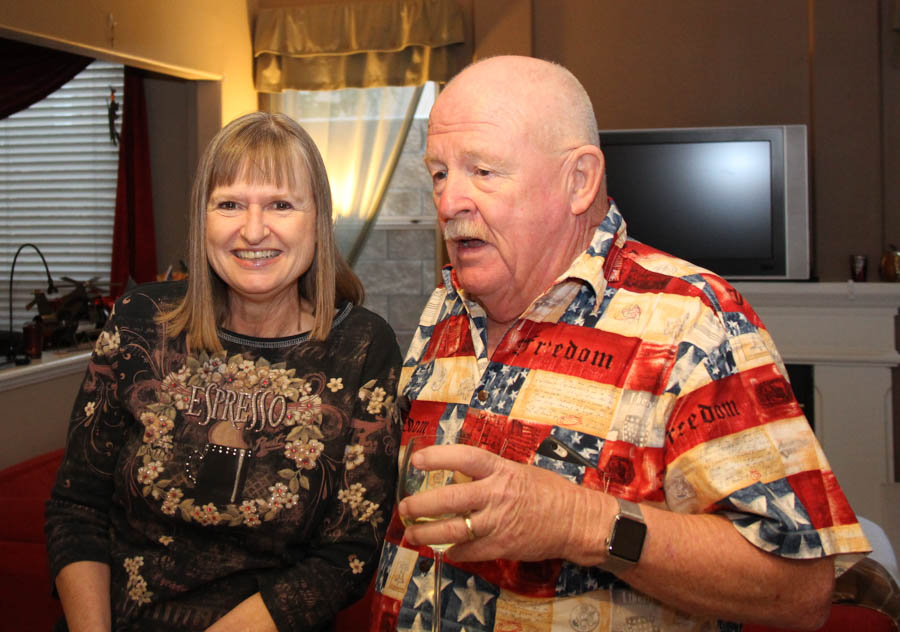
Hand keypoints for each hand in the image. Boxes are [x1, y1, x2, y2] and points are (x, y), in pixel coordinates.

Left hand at [397, 444, 612, 563]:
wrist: (575, 520)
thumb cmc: (548, 491)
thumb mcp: (517, 470)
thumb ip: (488, 474)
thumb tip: (457, 477)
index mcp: (500, 470)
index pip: (463, 458)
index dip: (437, 457)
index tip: (416, 461)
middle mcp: (496, 494)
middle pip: (448, 499)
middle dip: (420, 504)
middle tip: (404, 507)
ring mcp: (497, 522)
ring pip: (452, 529)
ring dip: (426, 533)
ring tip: (412, 534)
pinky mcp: (501, 546)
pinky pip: (469, 551)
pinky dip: (454, 552)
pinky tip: (446, 551)